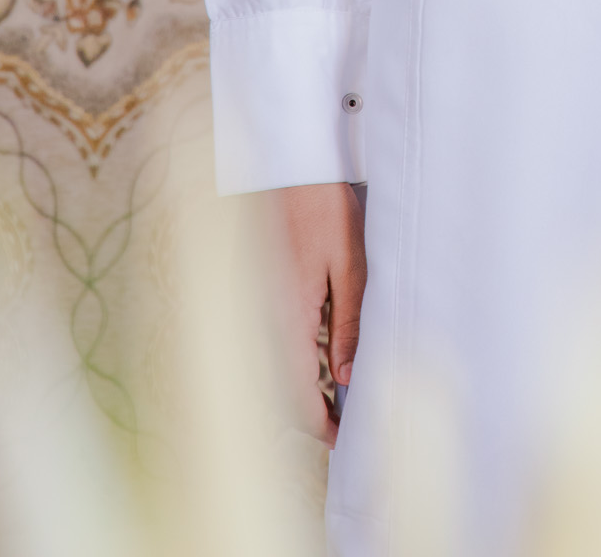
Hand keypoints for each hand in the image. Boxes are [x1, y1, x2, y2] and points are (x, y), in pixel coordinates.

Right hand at [261, 182, 366, 445]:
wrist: (283, 164)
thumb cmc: (322, 205)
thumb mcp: (350, 262)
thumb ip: (348, 322)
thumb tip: (345, 375)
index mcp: (287, 317)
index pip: (296, 397)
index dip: (320, 426)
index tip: (344, 435)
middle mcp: (260, 320)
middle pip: (276, 392)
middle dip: (307, 413)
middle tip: (343, 416)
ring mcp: (251, 308)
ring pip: (268, 371)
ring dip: (295, 389)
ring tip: (334, 389)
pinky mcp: (250, 295)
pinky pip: (263, 344)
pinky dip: (285, 361)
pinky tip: (312, 353)